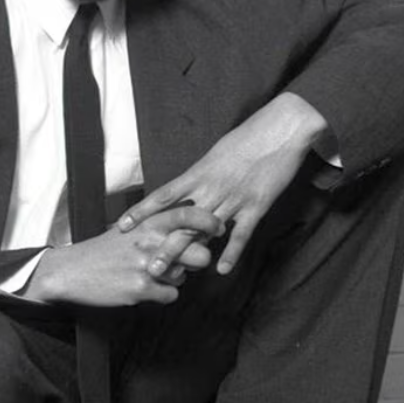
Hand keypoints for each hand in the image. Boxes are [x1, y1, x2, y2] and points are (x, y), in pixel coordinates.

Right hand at [23, 205, 224, 306]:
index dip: (211, 222)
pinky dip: (160, 295)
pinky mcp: (141, 288)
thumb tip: (193, 231)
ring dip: (173, 279)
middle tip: (184, 263)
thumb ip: (159, 228)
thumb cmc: (104, 251)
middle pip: (200, 254)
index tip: (218, 228)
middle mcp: (151, 241)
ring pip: (184, 278)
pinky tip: (142, 287)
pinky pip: (170, 295)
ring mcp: (147, 265)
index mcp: (149, 222)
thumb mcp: (131, 230)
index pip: (191, 216)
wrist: (71, 271)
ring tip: (149, 274)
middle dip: (196, 262)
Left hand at [118, 93, 330, 275]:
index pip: (163, 196)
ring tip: (173, 274)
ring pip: (206, 231)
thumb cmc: (248, 137)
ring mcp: (234, 198)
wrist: (281, 128)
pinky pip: (241, 233)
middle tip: (148, 266)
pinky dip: (232, 252)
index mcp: (199, 173)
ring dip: (189, 253)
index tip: (122, 226)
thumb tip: (189, 188)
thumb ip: (201, 175)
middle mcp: (212, 188)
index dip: (142, 212)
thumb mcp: (216, 154)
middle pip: (181, 222)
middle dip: (163, 245)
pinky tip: (222, 269)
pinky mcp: (256, 205)